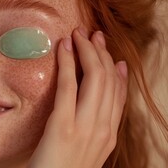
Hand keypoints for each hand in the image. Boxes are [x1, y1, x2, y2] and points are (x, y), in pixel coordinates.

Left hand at [29, 27, 127, 167]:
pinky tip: (63, 47)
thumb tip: (95, 98)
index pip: (119, 93)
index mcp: (109, 134)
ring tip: (79, 34)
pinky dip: (67, 62)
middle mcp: (103, 129)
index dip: (114, 68)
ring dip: (86, 51)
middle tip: (92, 35)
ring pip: (94, 78)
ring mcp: (85, 127)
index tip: (108, 52)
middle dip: (101, 53)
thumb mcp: (84, 147)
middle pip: (108, 80)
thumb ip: (92, 123)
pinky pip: (68, 86)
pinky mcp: (62, 126)